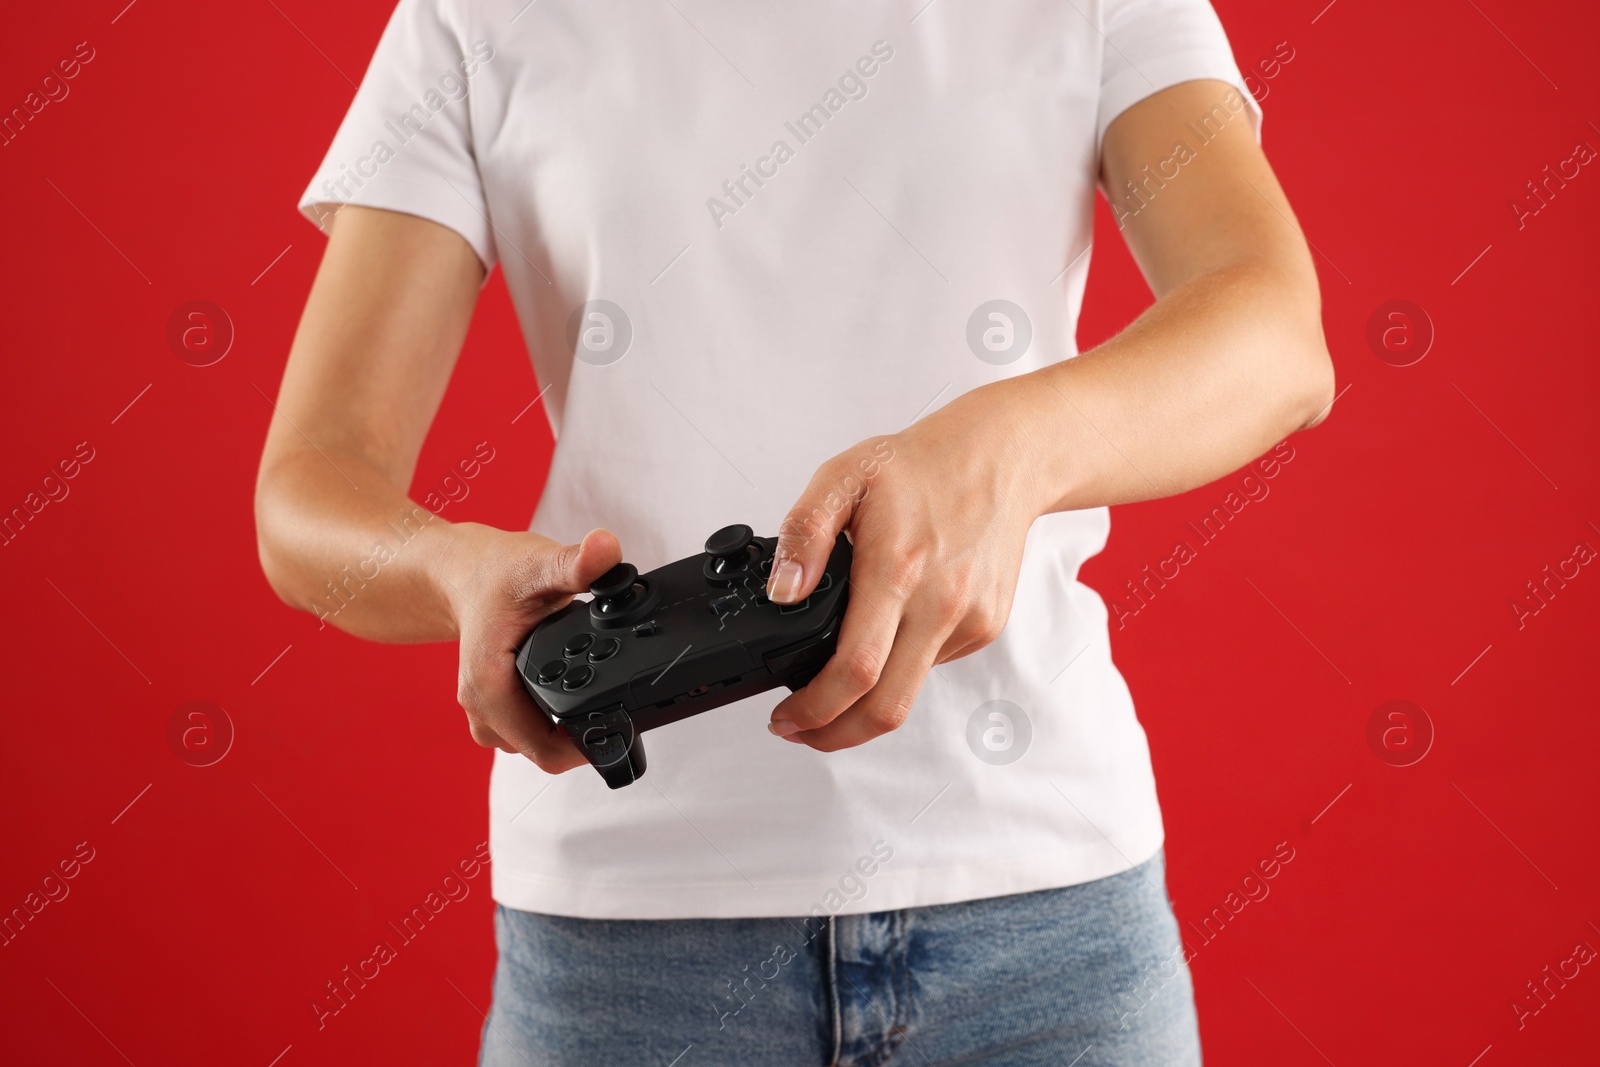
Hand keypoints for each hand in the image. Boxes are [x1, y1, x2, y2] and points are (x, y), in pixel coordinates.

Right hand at [439, 524, 621, 771]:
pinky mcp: (494, 706)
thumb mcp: (538, 564)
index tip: (618, 725)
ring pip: (535, 743)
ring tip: (595, 693)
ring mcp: (486, 711)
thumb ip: (576, 563)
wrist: (461, 572)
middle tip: (616, 702)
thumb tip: (606, 548)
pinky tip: (572, 690)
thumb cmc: (494, 572)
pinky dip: (552, 716)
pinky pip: (528, 729)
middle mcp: (482, 708)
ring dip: (565, 727)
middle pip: (543, 751)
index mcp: (489, 686)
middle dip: (581, 734)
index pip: (544, 751)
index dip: (585, 748)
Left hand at [765, 382, 1049, 749]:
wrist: (1001, 457)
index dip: (814, 710)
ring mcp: (968, 620)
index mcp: (898, 569)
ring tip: (832, 689)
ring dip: (866, 706)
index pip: (856, 670)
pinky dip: (901, 667)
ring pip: (910, 693)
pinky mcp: (985, 626)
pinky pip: (932, 665)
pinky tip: (886, 637)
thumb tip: (782, 591)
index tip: (785, 719)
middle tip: (801, 731)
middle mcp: (939, 604)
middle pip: (886, 707)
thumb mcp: (843, 476)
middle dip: (835, 735)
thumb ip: (804, 533)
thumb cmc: (921, 466)